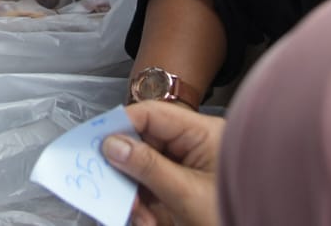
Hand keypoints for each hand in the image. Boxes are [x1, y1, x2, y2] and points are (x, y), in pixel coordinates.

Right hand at [102, 101, 223, 225]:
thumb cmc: (234, 214)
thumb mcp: (188, 193)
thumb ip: (148, 167)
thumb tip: (113, 145)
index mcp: (202, 133)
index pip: (152, 115)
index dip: (121, 124)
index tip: (96, 140)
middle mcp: (193, 147)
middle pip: (144, 143)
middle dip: (127, 169)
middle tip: (111, 185)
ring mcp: (188, 171)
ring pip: (144, 171)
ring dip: (135, 195)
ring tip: (141, 217)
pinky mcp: (183, 193)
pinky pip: (152, 192)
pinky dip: (144, 208)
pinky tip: (148, 222)